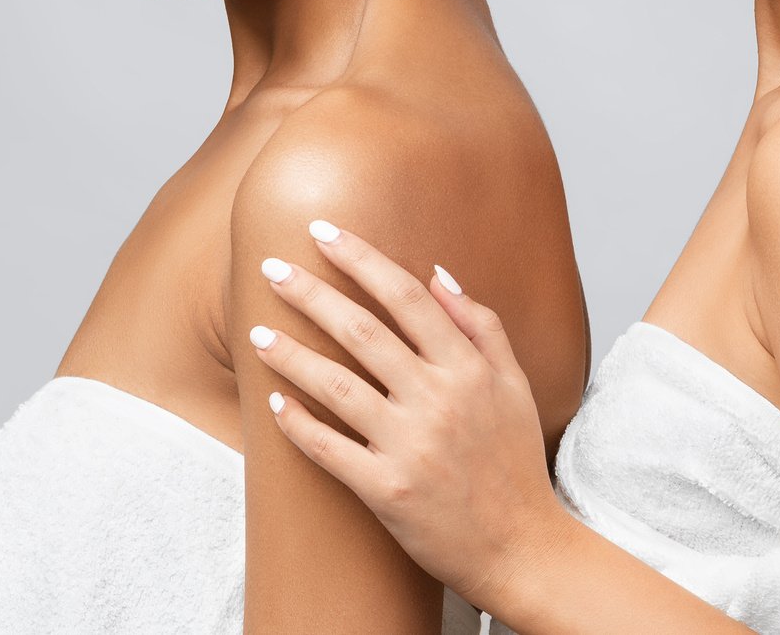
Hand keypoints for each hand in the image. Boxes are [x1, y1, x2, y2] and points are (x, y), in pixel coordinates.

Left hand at [251, 222, 567, 610]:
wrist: (522, 547)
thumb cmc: (516, 462)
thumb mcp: (516, 385)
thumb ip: (481, 326)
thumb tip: (439, 274)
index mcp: (469, 368)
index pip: (406, 297)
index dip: (361, 260)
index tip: (324, 232)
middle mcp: (439, 400)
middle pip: (362, 330)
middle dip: (311, 293)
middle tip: (271, 266)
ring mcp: (410, 446)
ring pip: (336, 385)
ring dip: (291, 355)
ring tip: (258, 333)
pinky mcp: (387, 490)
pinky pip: (329, 450)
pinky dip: (298, 425)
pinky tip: (275, 404)